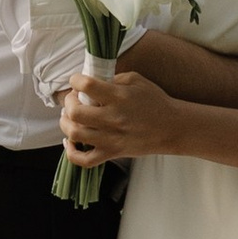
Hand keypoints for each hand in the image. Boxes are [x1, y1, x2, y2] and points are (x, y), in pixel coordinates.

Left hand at [60, 64, 180, 164]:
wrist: (172, 128)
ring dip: (66, 123)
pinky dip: (71, 152)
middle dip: (68, 102)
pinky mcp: (112, 154)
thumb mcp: (136, 80)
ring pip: (75, 134)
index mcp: (119, 97)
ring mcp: (111, 139)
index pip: (87, 86)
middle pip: (75, 112)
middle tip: (73, 98)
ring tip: (70, 116)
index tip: (77, 80)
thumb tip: (90, 82)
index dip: (76, 80)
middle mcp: (113, 119)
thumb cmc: (155, 101)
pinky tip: (70, 141)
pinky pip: (84, 160)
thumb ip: (112, 78)